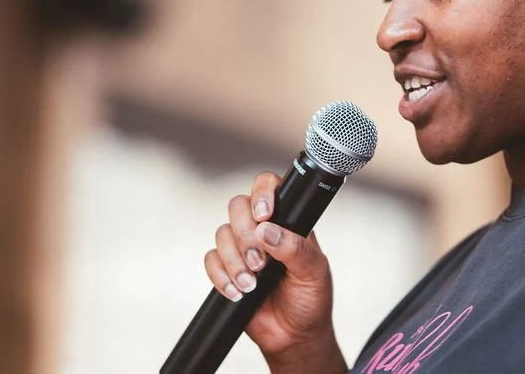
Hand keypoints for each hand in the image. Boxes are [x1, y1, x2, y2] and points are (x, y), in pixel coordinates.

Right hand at [205, 171, 345, 371]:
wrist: (294, 336)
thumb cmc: (311, 299)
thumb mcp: (313, 271)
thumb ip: (294, 248)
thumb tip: (266, 230)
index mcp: (288, 220)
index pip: (269, 187)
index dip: (262, 193)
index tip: (264, 215)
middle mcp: (263, 228)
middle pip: (238, 207)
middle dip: (245, 235)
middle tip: (260, 263)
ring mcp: (243, 248)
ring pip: (222, 233)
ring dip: (234, 261)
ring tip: (252, 285)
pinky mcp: (226, 269)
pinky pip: (211, 260)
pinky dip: (221, 277)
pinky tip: (238, 292)